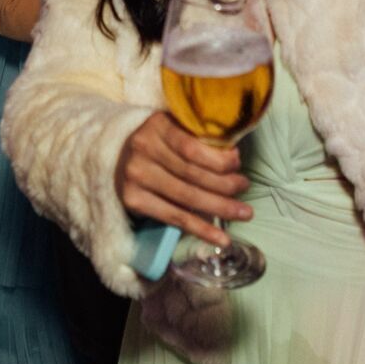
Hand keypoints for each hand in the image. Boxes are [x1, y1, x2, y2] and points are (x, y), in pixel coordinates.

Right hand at [114, 111, 251, 247]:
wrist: (119, 158)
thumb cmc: (159, 143)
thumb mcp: (175, 128)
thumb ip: (199, 137)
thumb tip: (235, 158)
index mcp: (157, 125)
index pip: (192, 147)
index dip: (219, 160)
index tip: (238, 165)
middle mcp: (143, 148)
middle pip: (192, 173)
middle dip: (226, 184)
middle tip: (245, 188)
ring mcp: (136, 175)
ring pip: (187, 197)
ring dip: (220, 208)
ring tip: (244, 213)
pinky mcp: (133, 200)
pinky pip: (175, 218)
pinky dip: (202, 230)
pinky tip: (221, 238)